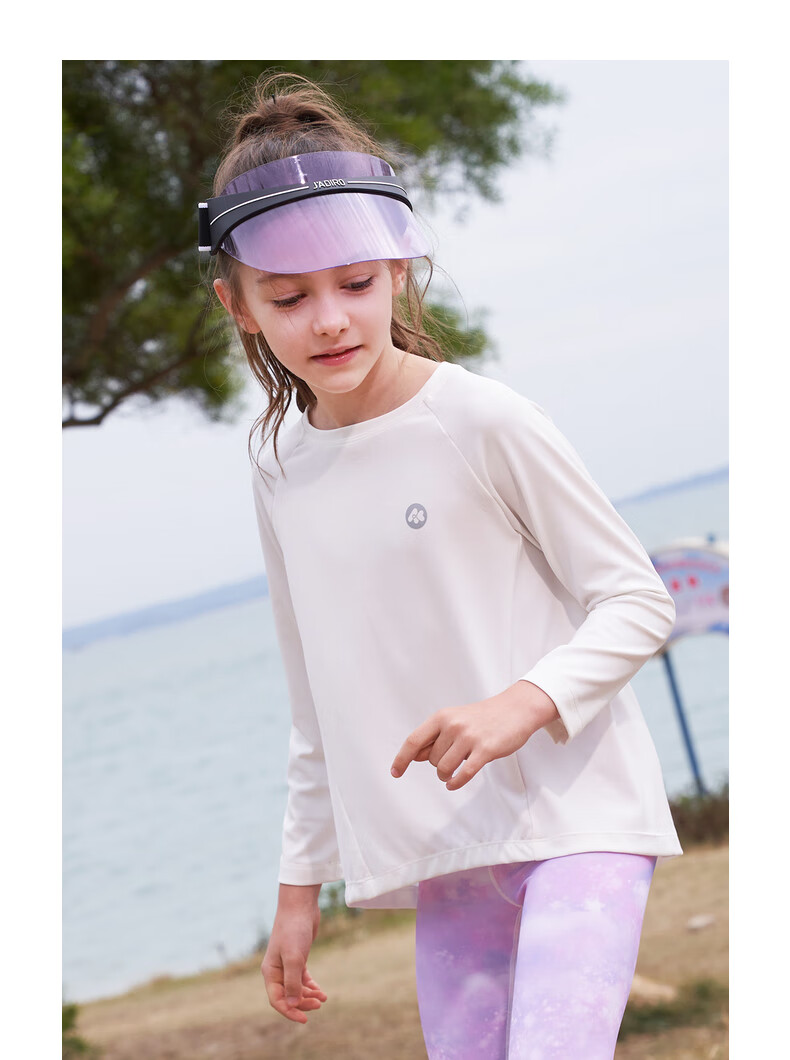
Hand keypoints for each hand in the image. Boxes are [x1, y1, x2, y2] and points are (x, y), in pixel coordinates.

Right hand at [261, 885, 326, 1023]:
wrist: (300, 905)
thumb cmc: (294, 930)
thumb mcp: (294, 958)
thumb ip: (292, 982)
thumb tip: (292, 1005)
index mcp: (270, 972)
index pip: (277, 1000)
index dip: (290, 1011)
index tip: (305, 1019)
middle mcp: (277, 970)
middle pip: (288, 996)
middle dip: (303, 1003)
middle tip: (319, 1004)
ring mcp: (287, 964)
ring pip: (296, 989)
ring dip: (308, 996)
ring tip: (322, 999)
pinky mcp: (298, 958)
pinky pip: (303, 979)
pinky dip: (311, 987)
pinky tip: (321, 992)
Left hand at [390, 680, 558, 790]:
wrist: (515, 709)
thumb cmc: (483, 717)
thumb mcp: (455, 720)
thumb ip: (436, 737)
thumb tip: (414, 756)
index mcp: (442, 717)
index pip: (414, 740)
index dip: (401, 758)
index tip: (395, 772)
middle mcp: (453, 725)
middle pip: (431, 760)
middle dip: (438, 765)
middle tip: (453, 758)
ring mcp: (469, 737)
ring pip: (444, 769)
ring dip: (446, 775)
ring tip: (455, 771)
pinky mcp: (485, 750)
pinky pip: (463, 774)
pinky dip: (455, 783)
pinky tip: (454, 783)